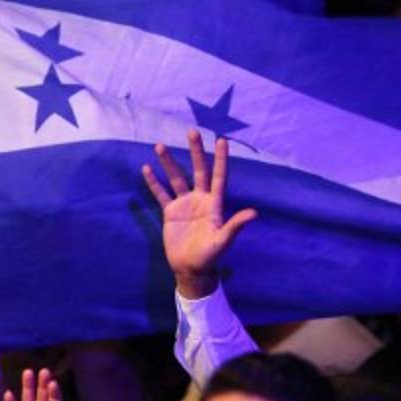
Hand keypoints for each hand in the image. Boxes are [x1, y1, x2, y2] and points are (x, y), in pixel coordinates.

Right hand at [142, 129, 256, 298]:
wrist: (191, 269)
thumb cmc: (210, 256)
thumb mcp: (223, 240)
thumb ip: (235, 225)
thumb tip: (254, 213)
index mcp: (214, 204)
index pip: (219, 176)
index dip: (221, 159)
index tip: (222, 140)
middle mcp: (199, 199)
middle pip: (197, 170)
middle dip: (195, 151)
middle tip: (191, 131)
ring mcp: (184, 205)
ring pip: (176, 178)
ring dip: (168, 162)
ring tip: (159, 145)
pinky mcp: (170, 212)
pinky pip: (161, 193)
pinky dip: (153, 182)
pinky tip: (146, 168)